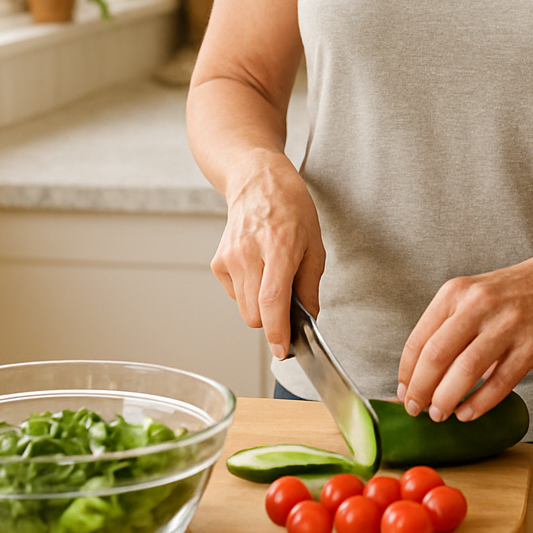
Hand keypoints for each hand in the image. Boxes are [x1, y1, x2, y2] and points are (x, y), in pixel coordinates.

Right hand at [211, 149, 324, 357]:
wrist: (257, 182)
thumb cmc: (291, 209)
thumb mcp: (314, 244)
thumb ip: (310, 286)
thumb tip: (309, 320)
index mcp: (279, 246)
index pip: (272, 300)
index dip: (277, 331)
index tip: (282, 350)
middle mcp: (248, 253)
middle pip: (255, 314)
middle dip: (273, 320)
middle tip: (288, 304)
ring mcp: (229, 258)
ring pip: (244, 310)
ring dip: (260, 307)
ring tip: (273, 278)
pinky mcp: (218, 262)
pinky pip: (234, 296)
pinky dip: (248, 293)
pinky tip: (257, 269)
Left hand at [396, 256, 532, 422]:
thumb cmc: (505, 296)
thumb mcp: (468, 298)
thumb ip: (444, 329)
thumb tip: (418, 378)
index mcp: (455, 292)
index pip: (420, 339)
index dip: (407, 373)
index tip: (404, 393)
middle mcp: (479, 305)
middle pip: (437, 356)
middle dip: (421, 390)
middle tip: (416, 409)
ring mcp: (508, 325)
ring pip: (466, 371)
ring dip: (447, 399)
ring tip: (439, 414)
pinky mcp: (531, 347)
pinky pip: (500, 383)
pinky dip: (479, 403)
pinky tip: (467, 413)